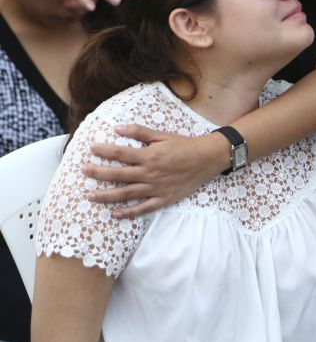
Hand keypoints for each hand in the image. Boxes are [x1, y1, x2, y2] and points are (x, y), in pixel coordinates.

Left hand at [82, 126, 225, 217]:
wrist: (207, 159)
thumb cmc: (184, 145)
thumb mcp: (162, 135)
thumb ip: (139, 132)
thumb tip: (117, 128)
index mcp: (149, 155)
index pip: (120, 153)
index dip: (104, 151)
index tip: (91, 149)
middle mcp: (150, 173)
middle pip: (118, 175)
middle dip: (98, 173)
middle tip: (83, 171)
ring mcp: (156, 188)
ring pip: (126, 194)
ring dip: (106, 196)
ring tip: (90, 195)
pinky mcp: (164, 199)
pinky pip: (143, 208)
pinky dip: (129, 212)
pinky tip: (115, 214)